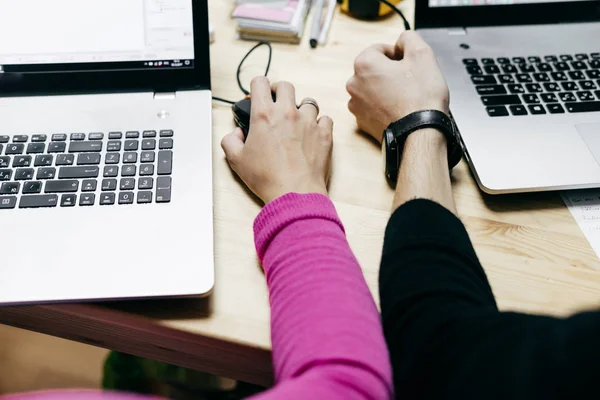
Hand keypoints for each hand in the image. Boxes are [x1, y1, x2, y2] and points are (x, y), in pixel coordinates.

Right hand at [221, 77, 333, 203]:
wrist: (294, 193)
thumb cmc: (266, 178)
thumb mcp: (236, 160)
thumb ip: (230, 140)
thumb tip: (236, 133)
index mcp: (264, 115)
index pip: (260, 82)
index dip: (257, 86)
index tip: (258, 96)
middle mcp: (288, 113)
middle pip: (286, 86)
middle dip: (279, 92)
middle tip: (277, 106)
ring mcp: (309, 122)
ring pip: (308, 102)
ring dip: (301, 109)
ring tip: (296, 124)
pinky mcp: (325, 134)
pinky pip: (325, 119)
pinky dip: (319, 124)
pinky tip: (312, 134)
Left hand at [346, 31, 449, 141]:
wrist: (418, 134)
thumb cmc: (420, 98)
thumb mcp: (422, 54)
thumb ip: (409, 38)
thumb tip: (402, 41)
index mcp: (364, 64)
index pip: (380, 49)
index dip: (398, 54)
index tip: (409, 65)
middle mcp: (354, 85)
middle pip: (374, 69)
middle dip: (391, 72)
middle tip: (410, 82)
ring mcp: (356, 106)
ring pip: (373, 89)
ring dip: (387, 90)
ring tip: (405, 97)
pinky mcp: (362, 123)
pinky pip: (373, 108)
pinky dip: (384, 107)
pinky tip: (400, 110)